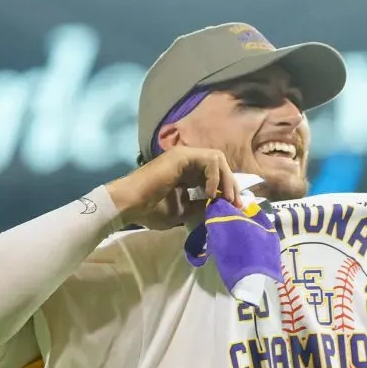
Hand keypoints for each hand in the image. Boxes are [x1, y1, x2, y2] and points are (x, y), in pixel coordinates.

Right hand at [105, 147, 242, 229]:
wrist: (131, 205)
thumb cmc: (151, 210)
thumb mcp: (183, 211)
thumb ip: (201, 206)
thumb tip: (219, 207)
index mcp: (187, 174)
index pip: (215, 176)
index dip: (227, 190)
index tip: (235, 207)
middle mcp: (188, 162)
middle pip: (220, 165)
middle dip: (231, 184)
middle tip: (235, 203)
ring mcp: (185, 156)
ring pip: (218, 159)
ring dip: (226, 179)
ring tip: (225, 198)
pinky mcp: (183, 155)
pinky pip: (210, 160)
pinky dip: (215, 176)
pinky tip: (210, 192)